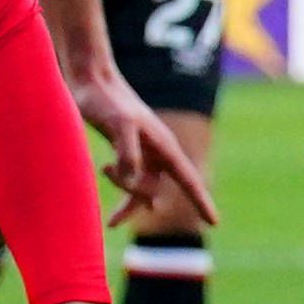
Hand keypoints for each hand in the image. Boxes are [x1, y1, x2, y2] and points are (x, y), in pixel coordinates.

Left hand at [74, 66, 214, 229]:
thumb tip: (133, 178)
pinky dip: (122, 193)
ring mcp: (143, 153)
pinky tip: (110, 208)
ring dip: (124, 194)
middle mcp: (158, 152)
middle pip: (155, 189)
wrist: (89, 80)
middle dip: (133, 192)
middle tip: (106, 168)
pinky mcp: (126, 151)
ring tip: (103, 173)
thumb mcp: (118, 123)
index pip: (187, 180)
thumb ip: (127, 150)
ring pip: (141, 189)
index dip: (200, 202)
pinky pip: (131, 182)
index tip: (214, 223)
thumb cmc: (105, 100)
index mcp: (164, 146)